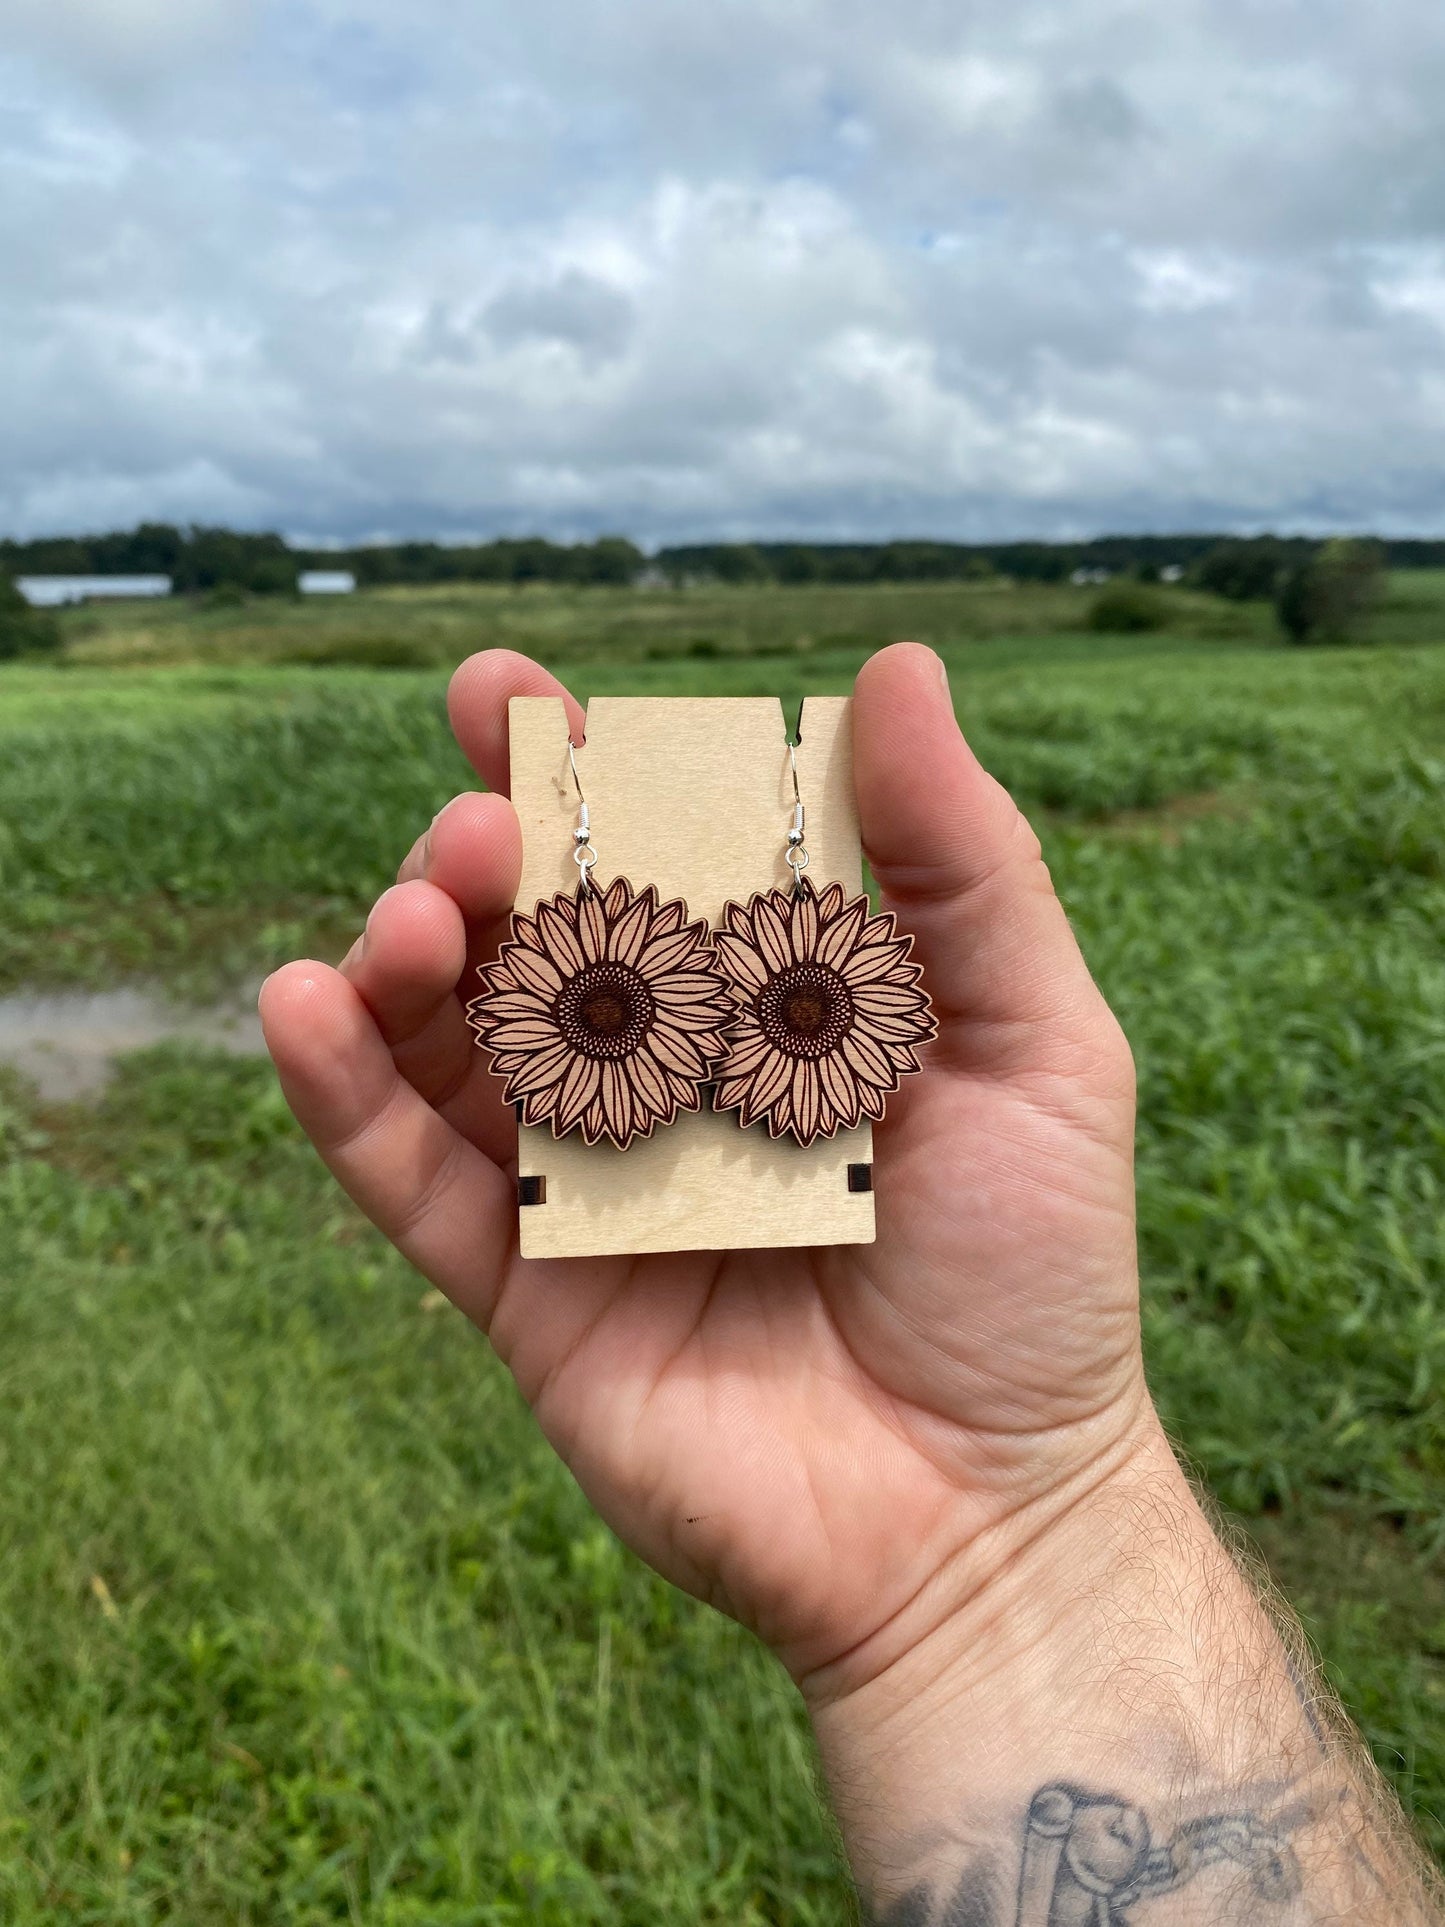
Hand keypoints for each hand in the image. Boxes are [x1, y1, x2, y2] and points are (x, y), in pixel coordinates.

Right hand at [261, 642, 1146, 1693]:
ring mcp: (589, 1183)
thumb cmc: (1032, 1276)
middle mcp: (668, 1076)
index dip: (573, 767)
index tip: (500, 690)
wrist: (987, 1516)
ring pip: (456, 1044)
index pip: (653, 852)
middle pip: (534, 935)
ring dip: (407, 961)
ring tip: (412, 923)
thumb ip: (963, 865)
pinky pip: (414, 1185)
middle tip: (480, 840)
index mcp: (771, 1003)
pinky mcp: (530, 1294)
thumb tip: (892, 665)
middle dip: (484, 863)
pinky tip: (304, 1007)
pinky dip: (346, 1099)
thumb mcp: (1038, 1044)